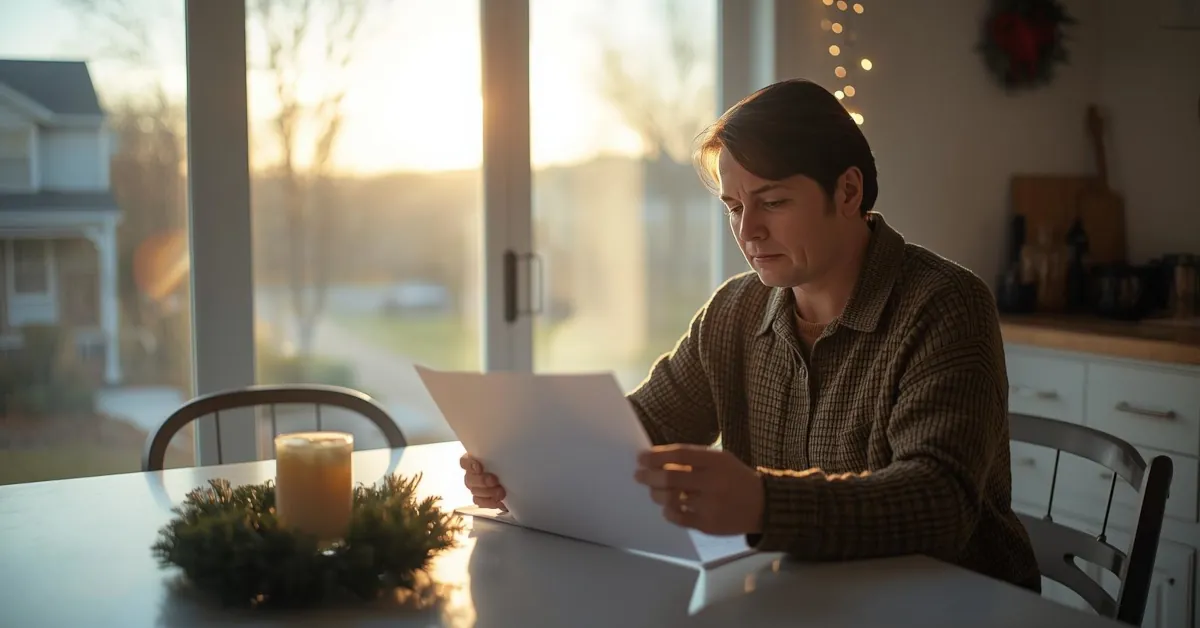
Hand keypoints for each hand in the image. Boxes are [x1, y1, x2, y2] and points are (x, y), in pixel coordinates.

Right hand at [460, 453, 507, 510]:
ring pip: (474, 491)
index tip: (479, 467)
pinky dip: (490, 502)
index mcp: (474, 459)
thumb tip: (504, 449)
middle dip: (482, 481)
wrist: (518, 479)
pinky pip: (480, 502)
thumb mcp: (506, 456)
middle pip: (469, 478)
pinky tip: (500, 501)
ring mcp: (475, 487)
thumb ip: (500, 450)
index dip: (469, 464)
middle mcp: (472, 474)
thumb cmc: (510, 463)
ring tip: (501, 492)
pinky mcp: (481, 499)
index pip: (464, 461)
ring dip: (488, 492)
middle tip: (494, 480)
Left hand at [634, 444, 764, 535]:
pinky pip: (678, 518)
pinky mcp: (708, 525)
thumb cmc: (735, 478)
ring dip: (656, 494)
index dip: (656, 456)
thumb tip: (658, 461)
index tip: (641, 457)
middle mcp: (713, 483)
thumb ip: (693, 460)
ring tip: (654, 491)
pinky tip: (668, 507)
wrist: (764, 506)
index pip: (679, 455)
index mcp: (716, 462)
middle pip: (670, 478)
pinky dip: (668, 512)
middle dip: (649, 476)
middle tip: (638, 475)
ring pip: (671, 499)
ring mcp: (710, 506)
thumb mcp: (721, 460)